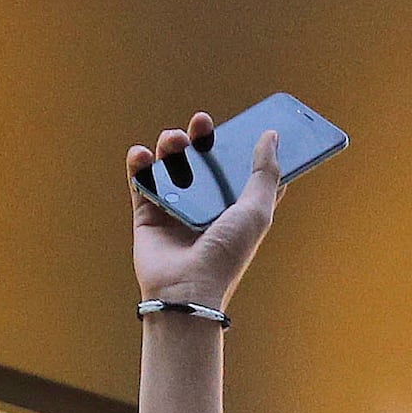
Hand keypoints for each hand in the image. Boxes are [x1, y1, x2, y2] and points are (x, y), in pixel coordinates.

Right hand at [128, 113, 281, 307]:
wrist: (187, 289)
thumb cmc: (226, 256)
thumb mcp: (257, 212)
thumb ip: (266, 173)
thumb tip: (272, 135)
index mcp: (235, 208)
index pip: (241, 172)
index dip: (244, 148)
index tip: (246, 124)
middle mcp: (205, 207)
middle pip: (204, 162)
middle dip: (201, 138)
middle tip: (202, 123)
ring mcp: (176, 209)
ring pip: (171, 165)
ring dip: (170, 146)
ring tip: (173, 141)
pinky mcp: (149, 215)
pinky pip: (142, 181)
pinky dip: (139, 163)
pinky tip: (143, 154)